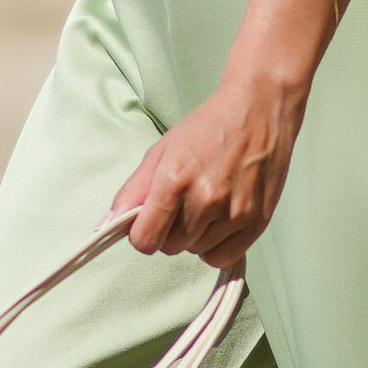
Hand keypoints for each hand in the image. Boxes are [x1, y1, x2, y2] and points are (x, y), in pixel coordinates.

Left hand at [113, 60, 304, 269]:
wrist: (259, 110)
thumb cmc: (209, 127)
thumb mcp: (162, 150)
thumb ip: (134, 190)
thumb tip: (109, 224)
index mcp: (175, 180)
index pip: (145, 239)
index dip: (142, 234)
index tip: (150, 222)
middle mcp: (205, 200)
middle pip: (170, 247)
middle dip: (169, 232)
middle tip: (182, 205)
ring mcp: (233, 213)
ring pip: (196, 252)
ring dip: (194, 237)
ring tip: (205, 206)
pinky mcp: (256, 221)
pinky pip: (223, 257)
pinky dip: (216, 247)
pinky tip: (218, 224)